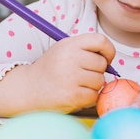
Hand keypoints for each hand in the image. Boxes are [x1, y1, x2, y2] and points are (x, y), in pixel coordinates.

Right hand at [0, 33, 114, 116]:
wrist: (28, 89)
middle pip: (102, 64)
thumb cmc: (50, 69)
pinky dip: (87, 97)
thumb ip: (85, 50)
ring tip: (76, 84)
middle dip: (97, 72)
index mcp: (69, 44)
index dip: (108, 51)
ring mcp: (71, 77)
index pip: (101, 41)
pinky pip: (94, 96)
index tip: (105, 58)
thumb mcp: (63, 50)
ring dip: (92, 85)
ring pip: (100, 81)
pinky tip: (74, 94)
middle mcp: (70, 58)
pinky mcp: (72, 96)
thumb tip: (110, 59)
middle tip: (82, 75)